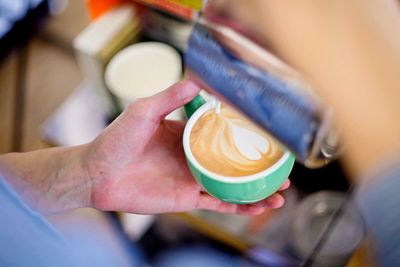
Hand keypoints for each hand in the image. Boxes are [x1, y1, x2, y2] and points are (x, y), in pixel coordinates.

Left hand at [86, 81, 289, 214]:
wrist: (98, 173)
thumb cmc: (116, 139)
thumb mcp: (145, 110)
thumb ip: (170, 97)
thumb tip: (196, 81)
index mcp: (187, 134)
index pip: (223, 132)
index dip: (245, 133)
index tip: (266, 133)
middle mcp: (194, 157)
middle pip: (234, 161)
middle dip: (258, 164)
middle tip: (283, 166)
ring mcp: (192, 178)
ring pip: (232, 185)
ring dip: (256, 189)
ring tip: (281, 191)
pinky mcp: (187, 198)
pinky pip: (218, 203)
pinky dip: (239, 207)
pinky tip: (258, 207)